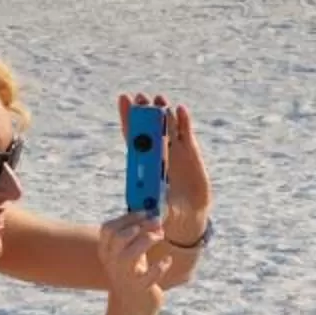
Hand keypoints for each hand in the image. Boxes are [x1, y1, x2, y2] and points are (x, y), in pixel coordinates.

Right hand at [96, 215, 167, 314]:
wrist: (131, 308)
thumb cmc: (132, 275)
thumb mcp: (130, 254)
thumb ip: (136, 236)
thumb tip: (153, 215)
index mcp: (106, 252)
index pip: (108, 228)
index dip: (127, 217)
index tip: (145, 212)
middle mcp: (112, 263)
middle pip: (118, 237)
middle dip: (139, 225)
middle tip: (157, 222)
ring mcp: (124, 276)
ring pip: (130, 254)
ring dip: (148, 240)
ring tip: (161, 236)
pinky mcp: (140, 289)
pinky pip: (150, 275)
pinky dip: (161, 266)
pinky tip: (167, 261)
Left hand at [109, 94, 211, 248]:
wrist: (187, 216)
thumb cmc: (165, 214)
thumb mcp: (155, 211)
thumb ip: (153, 206)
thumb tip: (147, 205)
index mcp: (142, 164)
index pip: (132, 136)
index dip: (128, 118)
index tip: (124, 99)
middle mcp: (156, 154)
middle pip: (148, 127)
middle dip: (144, 111)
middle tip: (143, 98)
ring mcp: (173, 151)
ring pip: (167, 126)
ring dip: (163, 111)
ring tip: (160, 99)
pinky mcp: (190, 152)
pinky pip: (186, 133)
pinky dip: (183, 121)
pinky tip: (181, 110)